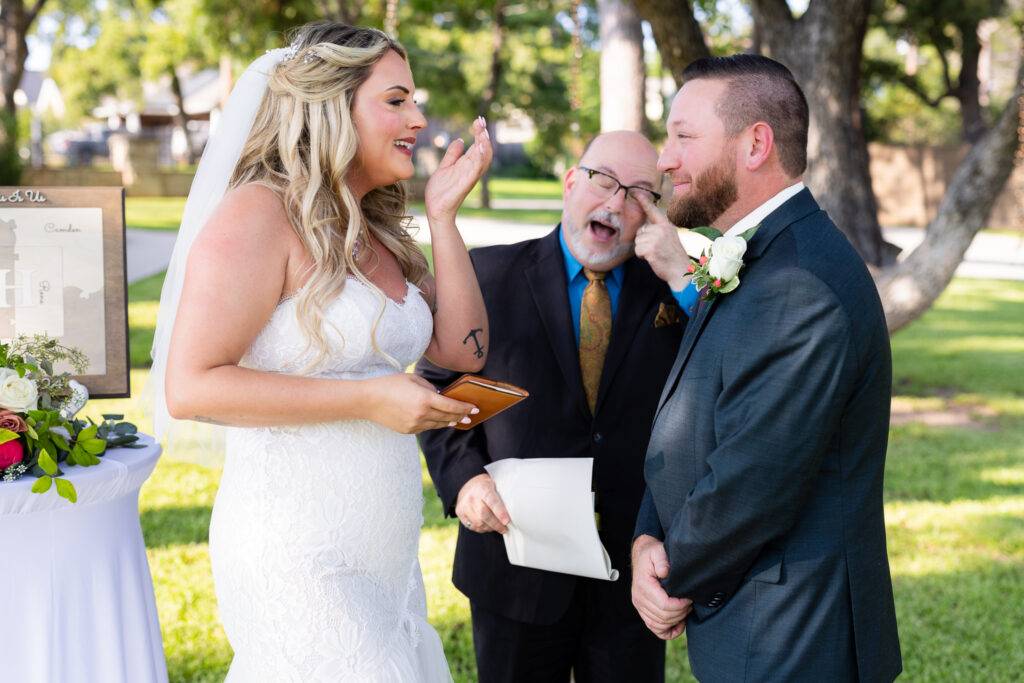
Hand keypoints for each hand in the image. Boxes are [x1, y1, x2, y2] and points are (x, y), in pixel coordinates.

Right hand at [361, 373, 477, 433]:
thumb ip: (430, 388)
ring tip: (457, 419)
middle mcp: (422, 414)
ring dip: (449, 422)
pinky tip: (438, 420)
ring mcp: (415, 425)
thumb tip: (441, 395)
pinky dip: (434, 423)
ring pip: (438, 425)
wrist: (368, 400)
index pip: (452, 406)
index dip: (466, 408)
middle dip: (461, 416)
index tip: (475, 408)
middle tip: (470, 415)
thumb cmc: (390, 385)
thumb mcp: (413, 379)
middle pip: (448, 417)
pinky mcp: (408, 431)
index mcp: (425, 399)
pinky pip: (426, 428)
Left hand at [424, 117, 492, 222]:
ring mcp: (470, 176)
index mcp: (466, 164)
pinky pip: (475, 170)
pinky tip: (478, 148)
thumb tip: (460, 139)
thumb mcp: (445, 167)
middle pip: (484, 149)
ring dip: (484, 144)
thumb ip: (453, 154)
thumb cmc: (440, 191)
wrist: (435, 210)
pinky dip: (479, 159)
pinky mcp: (465, 184)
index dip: (479, 132)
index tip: (478, 119)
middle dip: (483, 135)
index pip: (477, 145)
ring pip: (483, 159)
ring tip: (482, 131)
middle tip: (481, 121)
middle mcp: (471, 169)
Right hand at [455, 473, 509, 533]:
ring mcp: (464, 505)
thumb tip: (511, 514)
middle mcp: (472, 497)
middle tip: (504, 529)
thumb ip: (501, 498)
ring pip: (478, 523)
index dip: (500, 513)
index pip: (492, 502)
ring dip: (489, 528)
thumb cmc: (485, 486)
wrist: (467, 483)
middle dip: (496, 525)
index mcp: (483, 488)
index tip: (507, 521)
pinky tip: (486, 525)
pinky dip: (480, 528)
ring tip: (496, 526)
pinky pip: (471, 526)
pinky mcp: (460, 512)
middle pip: (484, 515)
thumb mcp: (494, 486)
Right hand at [631, 534, 692, 639]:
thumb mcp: (657, 551)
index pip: (663, 605)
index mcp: (643, 586)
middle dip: (680, 613)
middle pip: (663, 617)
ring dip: (675, 621)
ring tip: (685, 609)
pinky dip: (668, 630)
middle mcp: (638, 598)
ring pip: (659, 625)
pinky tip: (679, 624)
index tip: (689, 598)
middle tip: (690, 603)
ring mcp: (639, 606)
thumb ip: (662, 560)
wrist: (642, 556)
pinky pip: (654, 628)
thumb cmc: (652, 554)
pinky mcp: (643, 611)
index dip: (680, 605)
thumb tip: (665, 572)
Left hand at [633, 194, 692, 291]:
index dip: (643, 201)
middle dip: (644, 242)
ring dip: (643, 250)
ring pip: (638, 241)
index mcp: (666, 225)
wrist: (680, 270)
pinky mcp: (651, 248)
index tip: (635, 191)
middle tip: (657, 250)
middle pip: (640, 232)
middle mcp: (662, 229)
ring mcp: (656, 238)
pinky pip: (637, 250)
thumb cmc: (673, 257)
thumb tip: (643, 229)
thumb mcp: (670, 238)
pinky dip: (642, 256)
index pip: (653, 211)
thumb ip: (658, 230)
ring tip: (655, 254)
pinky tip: (652, 258)